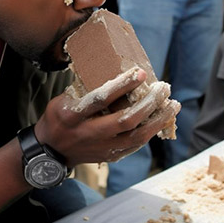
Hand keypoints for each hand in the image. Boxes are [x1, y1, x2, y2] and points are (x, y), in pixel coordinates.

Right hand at [34, 68, 177, 165]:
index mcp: (72, 116)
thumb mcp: (62, 100)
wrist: (51, 152)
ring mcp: (101, 148)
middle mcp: (88, 133)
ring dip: (158, 120)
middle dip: (149, 104)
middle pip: (125, 120)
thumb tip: (110, 66)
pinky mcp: (110, 156)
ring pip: (136, 136)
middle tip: (164, 88)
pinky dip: (151, 131)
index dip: (122, 86)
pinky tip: (162, 120)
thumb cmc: (59, 117)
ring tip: (173, 105)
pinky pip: (135, 145)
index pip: (101, 99)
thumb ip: (84, 88)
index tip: (141, 73)